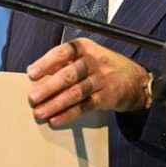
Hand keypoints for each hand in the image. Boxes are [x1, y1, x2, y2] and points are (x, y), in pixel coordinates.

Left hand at [25, 38, 149, 126]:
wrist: (134, 78)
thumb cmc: (101, 65)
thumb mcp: (85, 55)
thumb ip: (64, 62)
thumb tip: (38, 76)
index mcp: (84, 47)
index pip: (63, 52)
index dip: (46, 62)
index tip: (31, 73)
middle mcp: (94, 62)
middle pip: (69, 74)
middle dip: (49, 87)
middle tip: (32, 98)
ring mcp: (102, 80)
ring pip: (76, 93)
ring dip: (56, 104)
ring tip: (40, 112)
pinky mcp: (107, 97)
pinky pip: (85, 107)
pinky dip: (69, 114)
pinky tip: (56, 119)